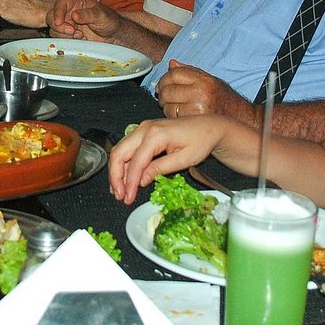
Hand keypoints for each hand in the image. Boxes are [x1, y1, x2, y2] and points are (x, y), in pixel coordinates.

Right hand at [47, 0, 121, 40]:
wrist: (113, 34)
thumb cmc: (108, 20)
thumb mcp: (101, 15)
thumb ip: (88, 14)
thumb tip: (74, 15)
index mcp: (74, 3)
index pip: (60, 3)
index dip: (57, 12)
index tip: (59, 22)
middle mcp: (68, 13)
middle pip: (51, 17)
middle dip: (59, 26)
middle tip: (72, 32)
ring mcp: (67, 25)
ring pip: (54, 30)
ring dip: (64, 35)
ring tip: (81, 35)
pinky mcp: (68, 37)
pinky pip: (61, 40)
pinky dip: (69, 41)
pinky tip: (81, 40)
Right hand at [107, 117, 225, 203]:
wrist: (208, 127)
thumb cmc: (201, 140)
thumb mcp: (184, 159)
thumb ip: (160, 168)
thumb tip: (141, 181)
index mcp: (155, 134)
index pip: (136, 162)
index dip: (130, 182)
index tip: (128, 197)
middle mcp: (145, 129)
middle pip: (119, 153)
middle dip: (116, 176)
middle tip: (119, 195)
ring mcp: (143, 129)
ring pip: (120, 150)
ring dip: (117, 171)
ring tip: (119, 190)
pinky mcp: (144, 133)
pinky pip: (127, 148)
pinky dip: (123, 164)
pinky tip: (124, 178)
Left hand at [157, 61, 255, 123]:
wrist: (242, 118)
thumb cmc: (227, 100)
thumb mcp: (211, 80)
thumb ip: (190, 71)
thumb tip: (171, 64)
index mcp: (204, 80)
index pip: (174, 74)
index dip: (164, 79)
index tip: (163, 84)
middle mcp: (201, 93)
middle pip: (168, 90)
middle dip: (163, 94)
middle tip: (165, 97)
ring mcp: (197, 108)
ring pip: (168, 106)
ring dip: (167, 107)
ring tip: (174, 107)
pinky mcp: (195, 122)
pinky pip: (174, 118)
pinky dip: (173, 118)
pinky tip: (179, 116)